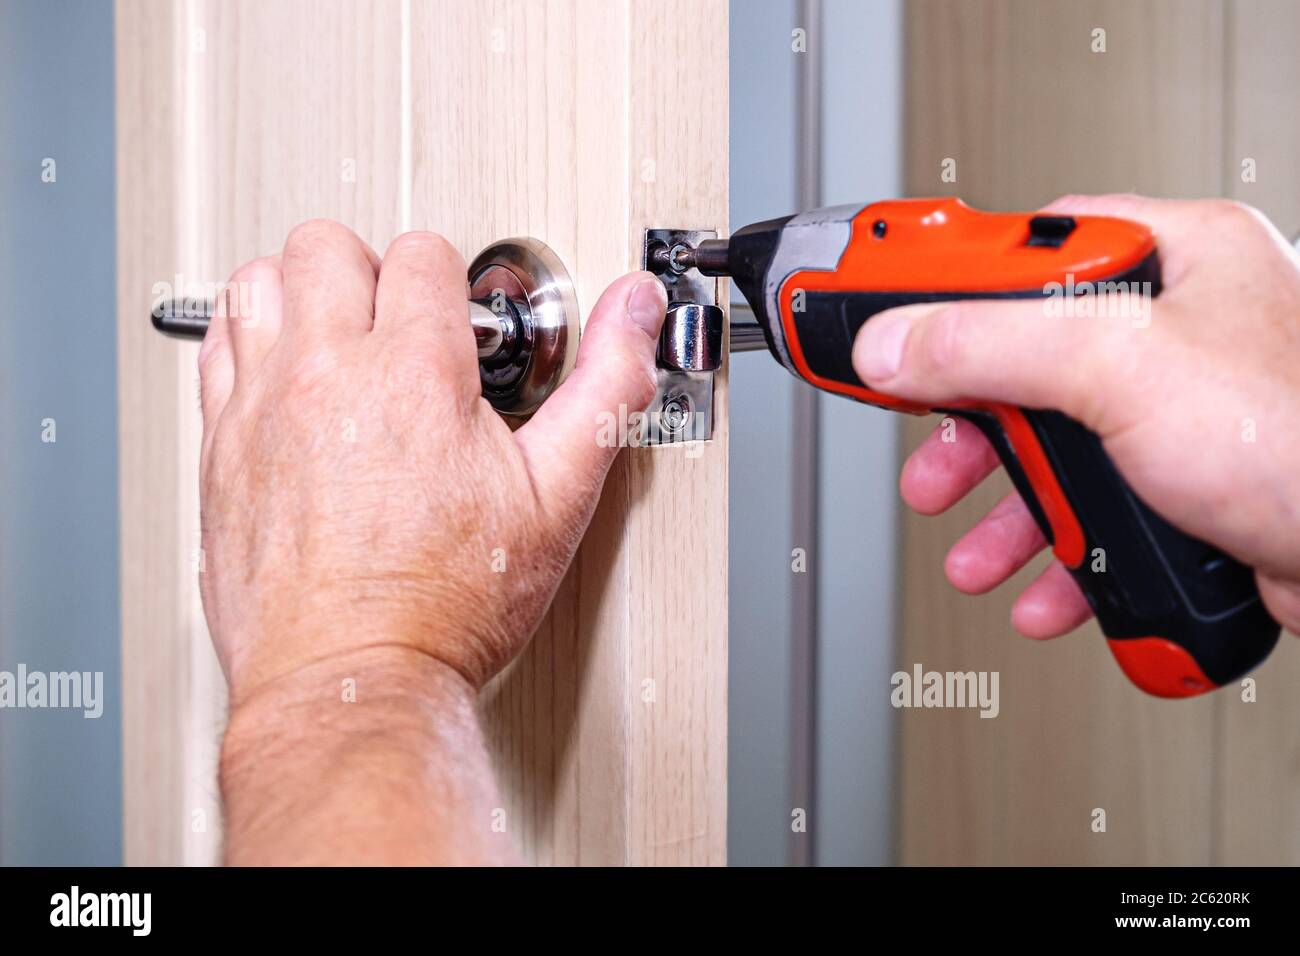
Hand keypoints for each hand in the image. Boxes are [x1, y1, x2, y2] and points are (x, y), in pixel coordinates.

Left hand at [197, 220, 666, 703]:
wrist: (353, 679)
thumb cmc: (448, 605)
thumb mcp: (558, 495)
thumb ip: (604, 385)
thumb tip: (634, 311)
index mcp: (415, 373)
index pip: (424, 254)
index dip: (454, 282)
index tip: (460, 327)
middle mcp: (327, 375)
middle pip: (327, 245)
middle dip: (372, 271)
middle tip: (399, 324)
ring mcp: (262, 409)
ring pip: (258, 281)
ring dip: (301, 295)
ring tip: (339, 341)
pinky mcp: (220, 449)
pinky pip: (215, 351)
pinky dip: (249, 346)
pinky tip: (286, 380)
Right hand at [852, 194, 1299, 635]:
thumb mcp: (1117, 365)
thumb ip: (988, 343)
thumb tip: (893, 342)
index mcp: (1174, 256)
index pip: (1027, 247)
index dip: (947, 282)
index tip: (885, 311)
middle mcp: (1179, 328)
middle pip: (1027, 363)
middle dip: (971, 432)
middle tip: (929, 458)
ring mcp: (1182, 413)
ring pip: (1057, 451)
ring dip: (1008, 513)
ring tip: (976, 552)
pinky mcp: (1188, 487)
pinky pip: (1097, 512)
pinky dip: (1060, 556)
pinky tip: (1044, 587)